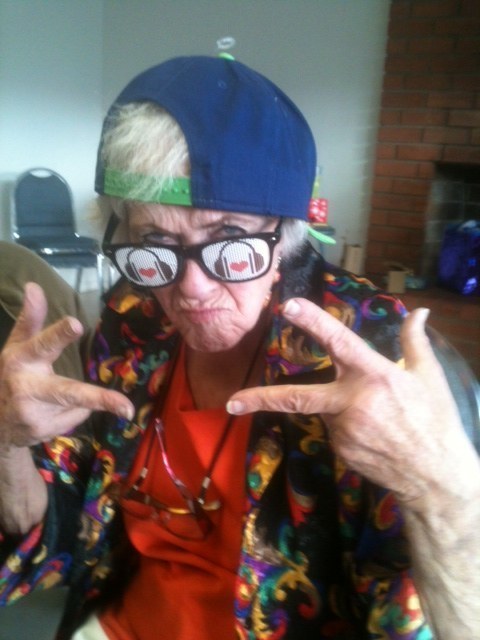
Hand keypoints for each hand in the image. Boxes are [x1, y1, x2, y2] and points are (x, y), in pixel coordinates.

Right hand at [0, 283, 133, 447]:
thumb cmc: (13, 374)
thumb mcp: (17, 346)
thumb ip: (31, 319)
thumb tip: (34, 286)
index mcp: (21, 360)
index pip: (42, 345)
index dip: (59, 335)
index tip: (76, 323)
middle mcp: (27, 389)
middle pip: (67, 392)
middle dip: (99, 399)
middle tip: (126, 407)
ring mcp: (35, 415)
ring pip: (80, 404)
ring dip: (85, 400)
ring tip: (81, 403)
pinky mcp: (44, 432)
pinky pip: (76, 416)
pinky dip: (73, 412)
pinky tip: (51, 412)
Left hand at [227, 297, 478, 506]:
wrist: (436, 477)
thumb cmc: (436, 420)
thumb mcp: (430, 377)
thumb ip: (415, 342)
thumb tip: (418, 312)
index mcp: (375, 376)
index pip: (339, 342)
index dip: (313, 322)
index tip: (287, 307)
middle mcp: (352, 402)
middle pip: (297, 396)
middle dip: (259, 399)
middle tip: (231, 402)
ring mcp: (342, 430)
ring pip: (325, 409)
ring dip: (339, 407)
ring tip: (379, 420)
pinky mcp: (339, 450)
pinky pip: (334, 429)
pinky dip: (346, 426)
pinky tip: (373, 436)